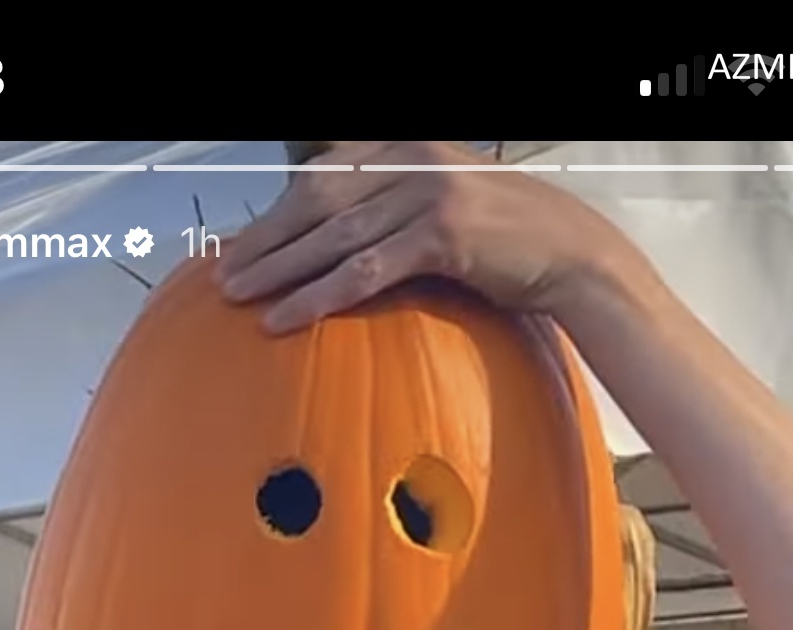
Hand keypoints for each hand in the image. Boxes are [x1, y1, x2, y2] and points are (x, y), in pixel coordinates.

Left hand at [217, 140, 599, 332]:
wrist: (570, 250)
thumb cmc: (505, 241)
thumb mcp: (443, 210)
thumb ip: (395, 215)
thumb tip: (345, 249)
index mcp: (403, 148)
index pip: (323, 176)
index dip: (278, 212)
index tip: (240, 245)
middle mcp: (409, 160)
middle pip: (317, 199)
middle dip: (265, 239)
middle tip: (223, 274)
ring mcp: (425, 193)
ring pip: (334, 234)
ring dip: (281, 268)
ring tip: (240, 297)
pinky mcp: (442, 235)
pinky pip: (366, 269)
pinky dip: (321, 295)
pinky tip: (288, 317)